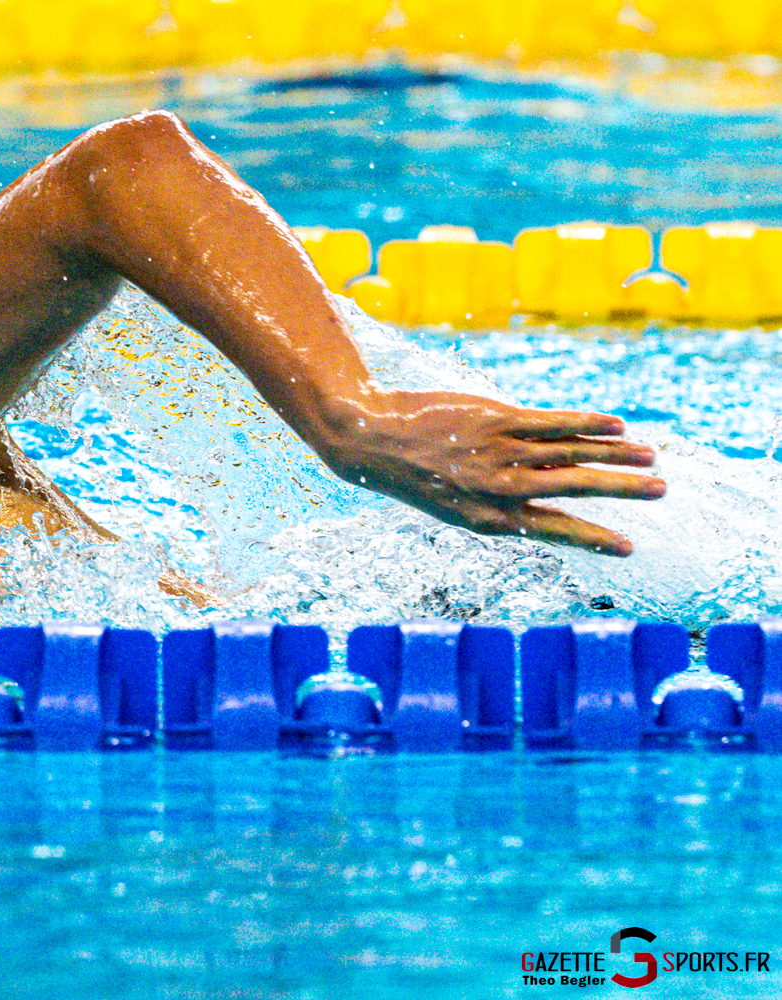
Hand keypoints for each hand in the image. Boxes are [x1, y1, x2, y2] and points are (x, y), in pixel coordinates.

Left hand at [316, 389, 665, 555]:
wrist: (371, 440)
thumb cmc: (414, 474)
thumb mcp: (453, 503)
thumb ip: (498, 500)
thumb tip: (545, 488)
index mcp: (489, 520)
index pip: (554, 532)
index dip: (594, 539)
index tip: (629, 547)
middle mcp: (499, 490)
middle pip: (574, 491)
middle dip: (620, 492)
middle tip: (661, 493)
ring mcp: (499, 453)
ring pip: (571, 455)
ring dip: (615, 455)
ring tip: (651, 458)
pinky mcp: (496, 419)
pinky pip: (551, 423)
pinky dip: (587, 423)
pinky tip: (617, 424)